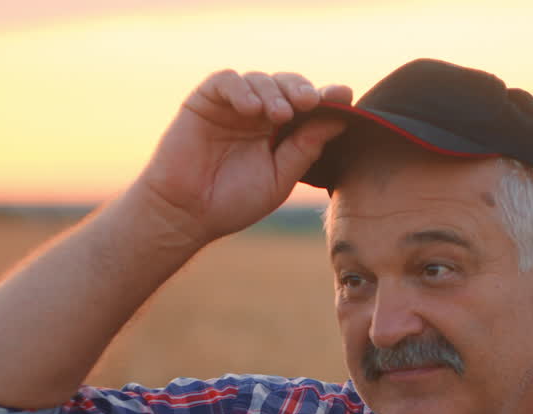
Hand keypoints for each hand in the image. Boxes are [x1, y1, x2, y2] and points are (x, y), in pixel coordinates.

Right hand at [135, 70, 352, 244]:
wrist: (187, 214)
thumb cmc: (234, 202)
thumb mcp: (280, 178)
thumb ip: (306, 149)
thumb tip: (340, 120)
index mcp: (280, 132)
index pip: (307, 107)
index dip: (327, 97)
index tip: (344, 95)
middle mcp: (258, 115)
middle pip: (287, 86)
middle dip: (301, 90)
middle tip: (309, 102)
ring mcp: (232, 106)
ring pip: (260, 80)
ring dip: (274, 92)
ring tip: (279, 115)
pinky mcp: (205, 101)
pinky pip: (226, 81)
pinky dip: (242, 89)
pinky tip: (252, 110)